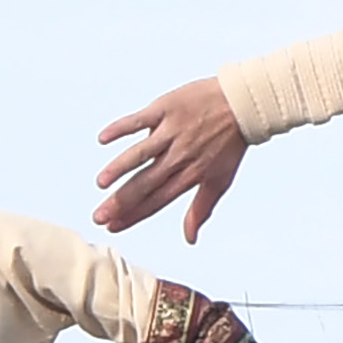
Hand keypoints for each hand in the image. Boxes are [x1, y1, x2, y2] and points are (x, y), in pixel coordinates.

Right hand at [93, 76, 246, 242]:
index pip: (157, 200)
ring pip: (141, 153)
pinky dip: (122, 128)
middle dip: (122, 201)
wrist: (243, 103)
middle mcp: (179, 156)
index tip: (113, 226)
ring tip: (102, 183)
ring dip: (120, 168)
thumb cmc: (230, 144)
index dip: (135, 215)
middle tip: (98, 216)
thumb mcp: (221, 181)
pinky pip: (140, 119)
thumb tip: (190, 239)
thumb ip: (201, 209)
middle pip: (146, 182)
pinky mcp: (166, 109)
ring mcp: (172, 132)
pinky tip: (103, 138)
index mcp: (190, 175)